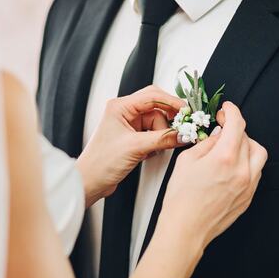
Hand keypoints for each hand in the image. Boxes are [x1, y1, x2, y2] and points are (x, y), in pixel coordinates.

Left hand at [76, 86, 185, 207]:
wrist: (91, 182)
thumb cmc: (102, 162)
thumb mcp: (135, 147)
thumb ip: (162, 139)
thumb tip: (183, 134)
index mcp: (120, 107)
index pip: (152, 96)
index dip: (172, 102)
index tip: (187, 111)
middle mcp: (124, 113)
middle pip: (156, 107)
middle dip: (168, 118)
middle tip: (181, 127)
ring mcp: (129, 125)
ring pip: (156, 122)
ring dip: (162, 134)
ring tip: (157, 147)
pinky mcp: (133, 138)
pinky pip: (153, 133)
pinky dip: (157, 141)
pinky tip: (151, 152)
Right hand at [159, 101, 267, 252]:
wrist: (186, 228)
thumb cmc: (181, 199)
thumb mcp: (186, 162)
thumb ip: (206, 143)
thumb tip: (217, 134)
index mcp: (224, 158)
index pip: (236, 124)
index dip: (231, 111)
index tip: (226, 109)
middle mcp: (241, 170)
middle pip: (248, 137)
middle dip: (235, 128)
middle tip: (222, 128)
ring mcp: (248, 185)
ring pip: (258, 154)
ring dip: (246, 145)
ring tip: (230, 147)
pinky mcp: (248, 196)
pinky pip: (255, 172)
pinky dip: (247, 162)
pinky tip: (231, 166)